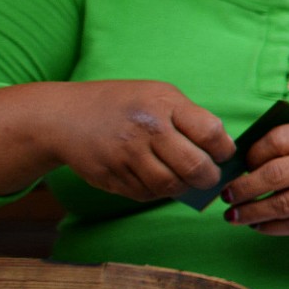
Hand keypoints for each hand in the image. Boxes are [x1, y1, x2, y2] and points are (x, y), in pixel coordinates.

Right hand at [0, 80, 233, 200]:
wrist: (63, 117)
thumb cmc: (122, 104)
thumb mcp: (158, 94)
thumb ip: (190, 118)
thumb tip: (221, 149)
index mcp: (163, 104)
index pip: (211, 133)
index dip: (224, 149)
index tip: (223, 153)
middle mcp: (146, 130)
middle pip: (195, 167)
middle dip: (209, 177)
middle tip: (210, 176)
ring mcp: (127, 156)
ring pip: (171, 186)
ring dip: (184, 188)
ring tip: (184, 179)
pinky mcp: (112, 177)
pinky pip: (147, 194)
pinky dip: (158, 192)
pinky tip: (157, 179)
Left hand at [222, 124, 288, 236]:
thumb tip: (247, 162)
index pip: (277, 140)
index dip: (252, 153)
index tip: (242, 164)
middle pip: (275, 175)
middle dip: (243, 187)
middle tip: (226, 195)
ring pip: (283, 205)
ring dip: (251, 212)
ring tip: (233, 215)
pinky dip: (272, 227)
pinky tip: (258, 225)